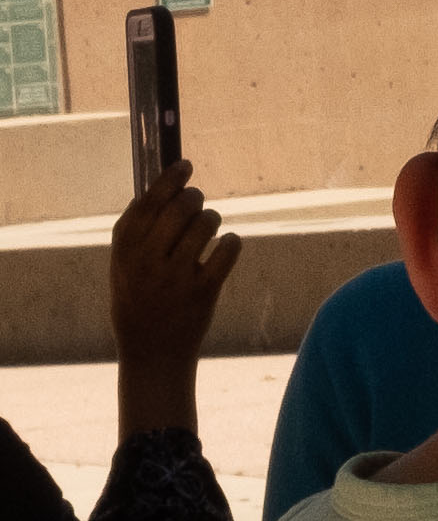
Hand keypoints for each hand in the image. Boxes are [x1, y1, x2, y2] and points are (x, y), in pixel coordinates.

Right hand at [110, 165, 239, 432]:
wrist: (152, 354)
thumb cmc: (138, 301)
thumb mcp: (123, 267)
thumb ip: (137, 230)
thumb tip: (159, 185)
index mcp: (125, 251)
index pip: (149, 200)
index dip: (170, 178)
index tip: (184, 165)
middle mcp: (148, 261)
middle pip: (181, 206)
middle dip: (194, 198)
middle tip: (196, 202)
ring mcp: (176, 277)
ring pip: (207, 223)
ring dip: (211, 219)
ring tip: (206, 229)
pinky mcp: (204, 291)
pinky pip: (228, 247)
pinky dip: (231, 242)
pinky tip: (223, 248)